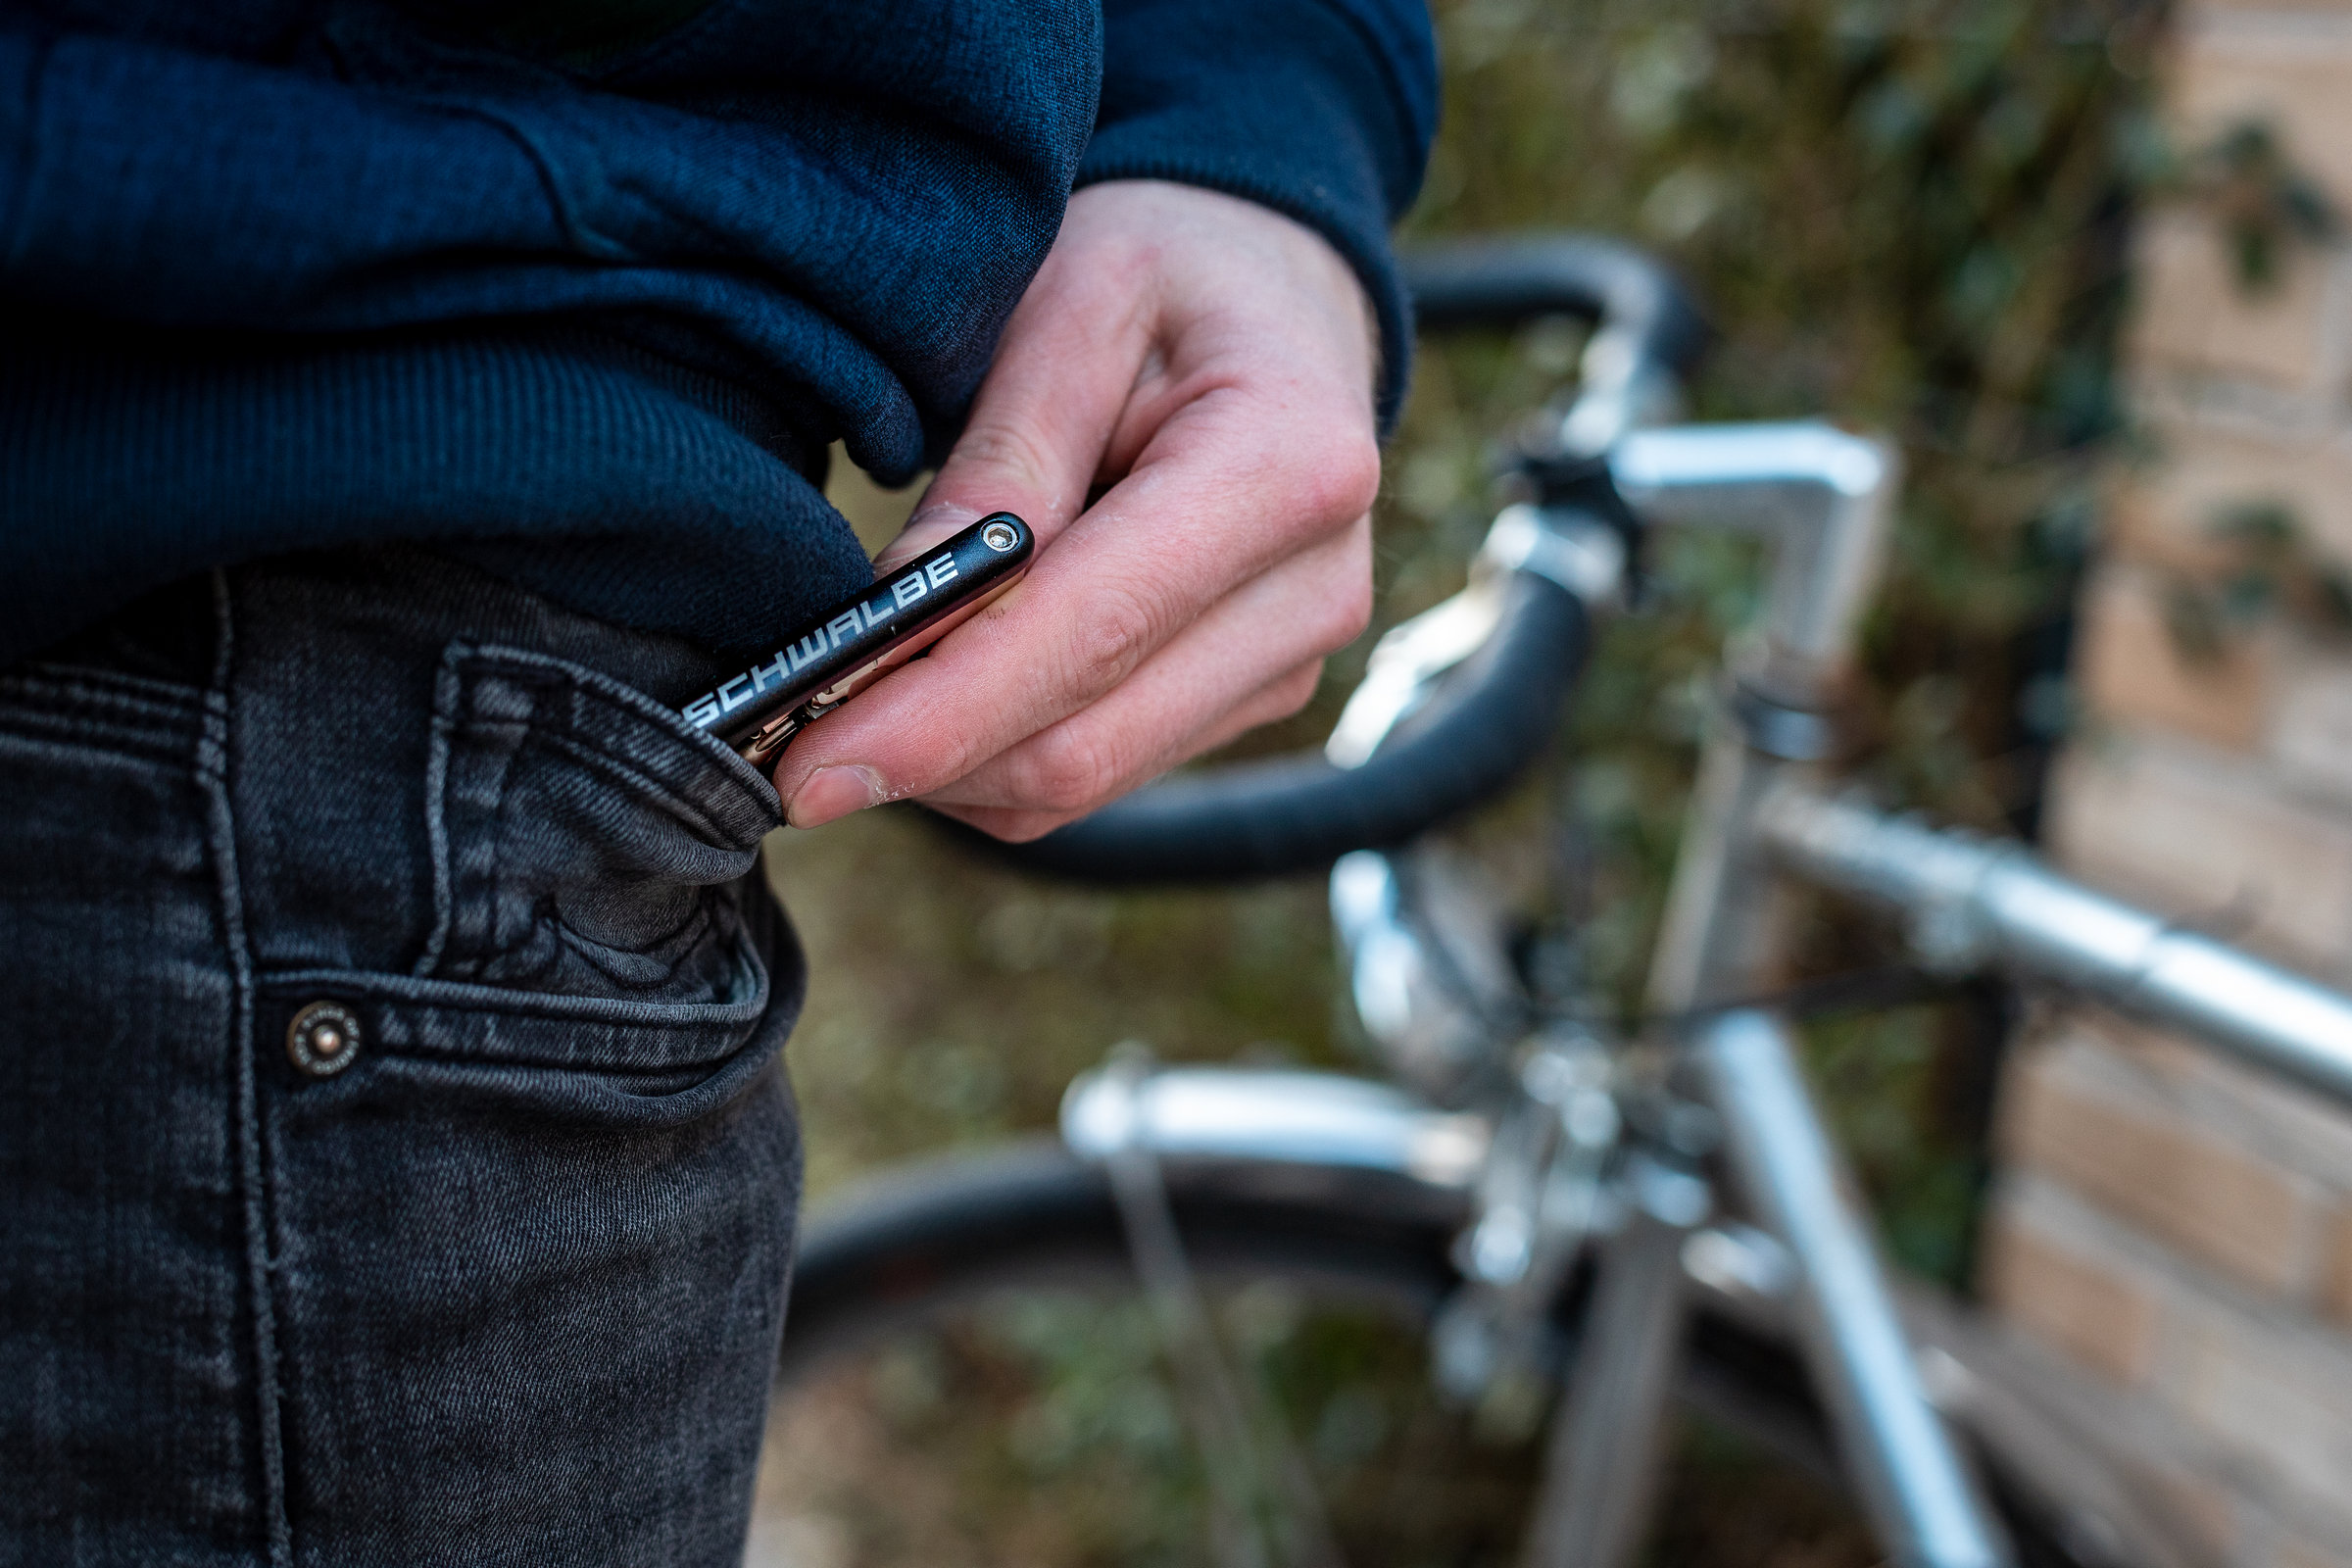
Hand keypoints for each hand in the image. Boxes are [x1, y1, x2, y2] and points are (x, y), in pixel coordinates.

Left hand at [773, 179, 1381, 839]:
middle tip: (783, 740)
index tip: (804, 761)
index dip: (938, 713)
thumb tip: (893, 611)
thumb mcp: (1071, 304)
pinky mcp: (1253, 700)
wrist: (1282, 295)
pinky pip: (1101, 772)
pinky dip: (996, 755)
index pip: (1090, 633)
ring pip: (1084, 780)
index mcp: (1287, 468)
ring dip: (950, 766)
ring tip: (853, 693)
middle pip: (1085, 743)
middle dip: (921, 756)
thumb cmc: (1169, 273)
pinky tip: (936, 687)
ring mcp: (1290, 662)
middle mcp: (1310, 591)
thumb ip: (997, 461)